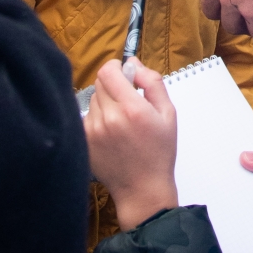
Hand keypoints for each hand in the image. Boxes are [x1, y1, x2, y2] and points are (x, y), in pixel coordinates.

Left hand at [84, 59, 177, 229]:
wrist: (143, 189)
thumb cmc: (159, 152)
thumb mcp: (167, 113)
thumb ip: (152, 82)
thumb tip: (132, 63)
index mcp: (132, 109)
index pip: (108, 71)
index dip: (115, 68)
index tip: (123, 74)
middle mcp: (109, 118)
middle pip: (99, 83)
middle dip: (113, 85)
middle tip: (126, 100)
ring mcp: (94, 132)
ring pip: (93, 100)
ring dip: (105, 103)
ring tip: (120, 120)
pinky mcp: (85, 142)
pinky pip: (86, 117)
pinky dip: (97, 119)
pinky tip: (110, 133)